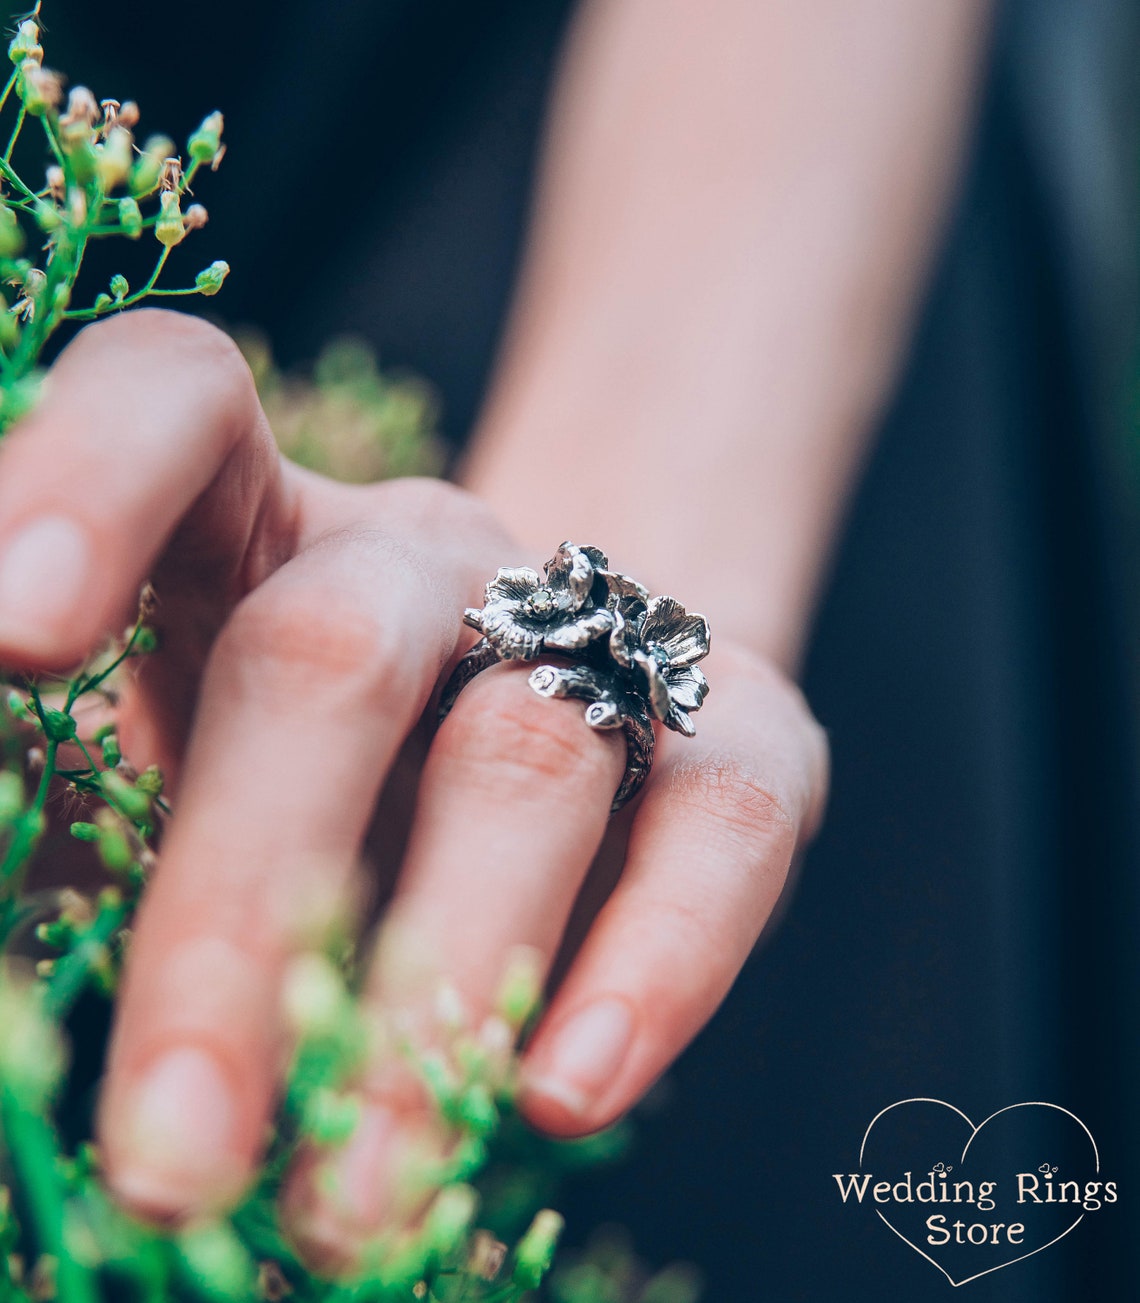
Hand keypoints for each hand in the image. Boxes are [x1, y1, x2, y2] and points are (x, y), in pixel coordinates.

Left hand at [0, 310, 828, 1261]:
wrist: (566, 713)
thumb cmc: (314, 775)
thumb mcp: (159, 776)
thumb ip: (70, 826)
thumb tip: (16, 1018)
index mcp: (249, 524)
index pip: (177, 405)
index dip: (88, 477)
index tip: (12, 635)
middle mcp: (421, 559)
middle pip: (335, 654)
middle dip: (246, 905)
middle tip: (176, 1153)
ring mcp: (594, 635)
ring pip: (531, 758)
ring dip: (438, 992)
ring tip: (355, 1203)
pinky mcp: (741, 726)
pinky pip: (724, 822)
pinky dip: (658, 961)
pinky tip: (568, 1090)